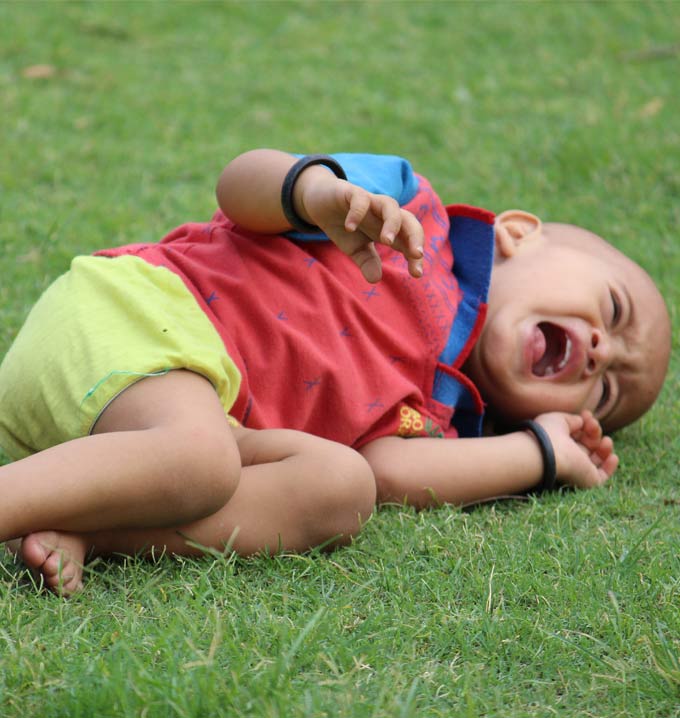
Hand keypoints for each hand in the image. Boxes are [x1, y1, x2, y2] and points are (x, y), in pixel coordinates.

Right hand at [297, 170, 424, 282]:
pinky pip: (360, 199)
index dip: (414, 257)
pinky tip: (349, 228)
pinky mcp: (352, 193)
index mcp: (388, 230)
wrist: (320, 203)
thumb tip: (375, 279)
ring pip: (390, 205)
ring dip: (392, 223)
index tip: (416, 274)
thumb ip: (367, 262)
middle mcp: (384, 215)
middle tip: (416, 254)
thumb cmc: (345, 226)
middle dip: (415, 236)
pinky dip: (357, 212)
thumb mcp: (355, 249)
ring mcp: (370, 202)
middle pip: (409, 220)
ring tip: (387, 241)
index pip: (409, 241)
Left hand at [533, 410, 617, 488]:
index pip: (576, 435)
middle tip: (592, 424)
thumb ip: (572, 420)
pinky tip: (613, 456)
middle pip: (587, 444)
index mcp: (558, 444)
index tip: (586, 413)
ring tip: (606, 440)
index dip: (585, 423)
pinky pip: (602, 476)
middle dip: (594, 431)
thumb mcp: (558, 419)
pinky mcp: (586, 479)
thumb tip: (582, 421)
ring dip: (604, 447)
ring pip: (596, 459)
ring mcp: (577, 469)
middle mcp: (567, 458)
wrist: (545, 454)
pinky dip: (610, 467)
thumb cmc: (547, 434)